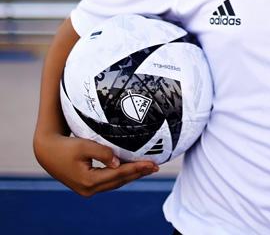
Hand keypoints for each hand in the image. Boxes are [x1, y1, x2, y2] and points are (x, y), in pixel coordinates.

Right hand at [34, 133, 158, 196]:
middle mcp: (89, 189)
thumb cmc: (66, 146)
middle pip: (119, 181)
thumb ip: (103, 153)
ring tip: (148, 168)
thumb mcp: (84, 146)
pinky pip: (109, 181)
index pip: (119, 174)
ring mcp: (88, 189)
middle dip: (138, 173)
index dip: (136, 168)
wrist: (47, 152)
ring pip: (115, 183)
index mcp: (89, 181)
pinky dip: (122, 176)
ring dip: (132, 175)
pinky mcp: (87, 185)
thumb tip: (119, 163)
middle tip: (155, 167)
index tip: (151, 164)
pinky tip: (132, 170)